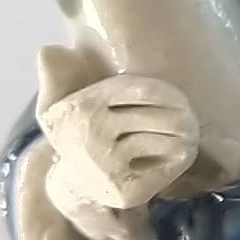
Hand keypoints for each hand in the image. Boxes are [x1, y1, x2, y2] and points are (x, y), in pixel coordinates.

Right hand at [39, 72, 199, 212]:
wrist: (76, 186)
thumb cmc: (79, 135)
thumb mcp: (62, 102)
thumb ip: (59, 75)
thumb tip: (48, 50)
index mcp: (84, 105)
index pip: (142, 91)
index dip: (169, 94)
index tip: (181, 99)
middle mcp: (94, 133)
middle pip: (158, 117)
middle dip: (182, 117)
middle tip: (191, 119)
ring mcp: (109, 164)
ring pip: (163, 141)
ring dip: (184, 136)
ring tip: (190, 134)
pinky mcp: (125, 190)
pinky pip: (164, 167)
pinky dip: (179, 158)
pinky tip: (182, 152)